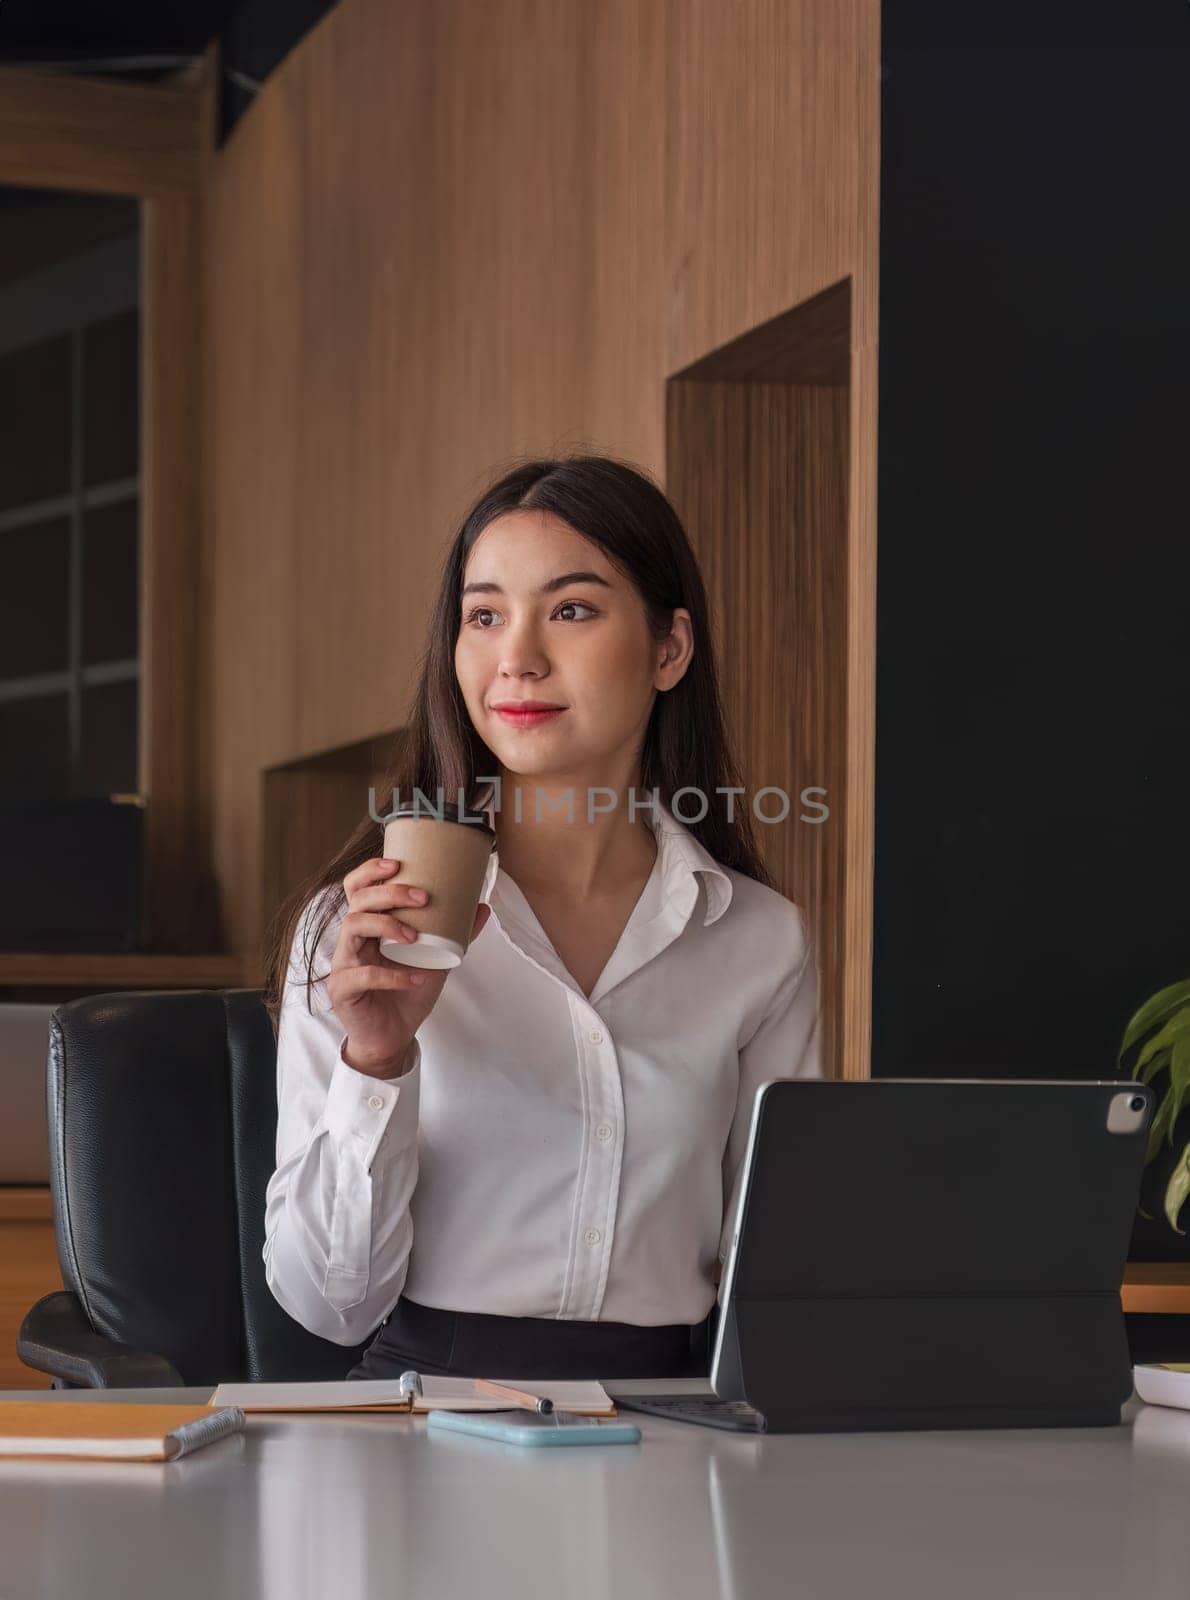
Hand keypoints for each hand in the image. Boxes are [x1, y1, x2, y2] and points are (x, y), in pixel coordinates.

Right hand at [328, 857, 490, 1077]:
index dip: (371, 871)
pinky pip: (362, 975)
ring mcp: (344, 963)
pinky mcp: (343, 989)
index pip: (358, 888)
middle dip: (389, 893)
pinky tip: (414, 978)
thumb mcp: (438, 959)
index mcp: (369, 927)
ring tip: (414, 936)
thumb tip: (482, 906)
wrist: (395, 1036)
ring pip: (353, 927)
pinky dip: (391, 975)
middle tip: (422, 896)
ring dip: (387, 925)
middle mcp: (352, 940)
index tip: (398, 864)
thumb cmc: (408, 993)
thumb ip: (456, 933)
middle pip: (358, 901)